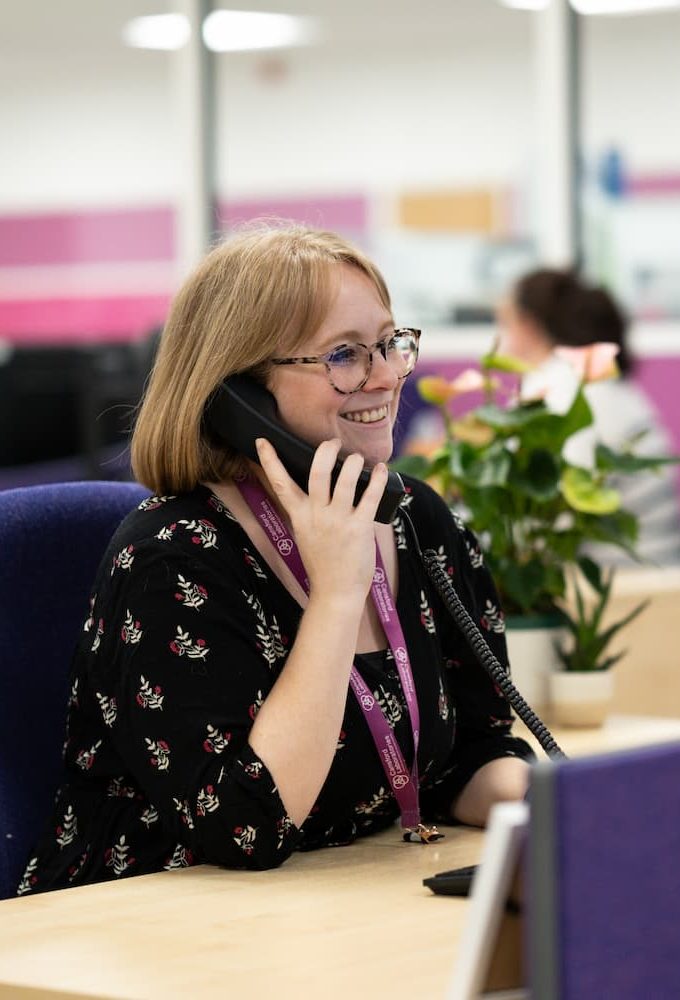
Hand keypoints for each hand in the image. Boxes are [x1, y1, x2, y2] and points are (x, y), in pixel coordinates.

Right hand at [255, 437, 387, 603]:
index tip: (262, 440)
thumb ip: (308, 512)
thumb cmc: (324, 564)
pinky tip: (381, 469)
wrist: (335, 593)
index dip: (270, 460)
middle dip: (325, 451)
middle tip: (333, 442)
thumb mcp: (306, 535)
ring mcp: (338, 521)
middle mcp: (317, 515)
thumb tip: (319, 488)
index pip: (280, 484)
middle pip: (316, 473)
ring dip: (353, 462)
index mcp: (299, 516)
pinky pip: (370, 496)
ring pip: (345, 480)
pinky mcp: (359, 528)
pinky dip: (378, 479)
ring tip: (357, 457)